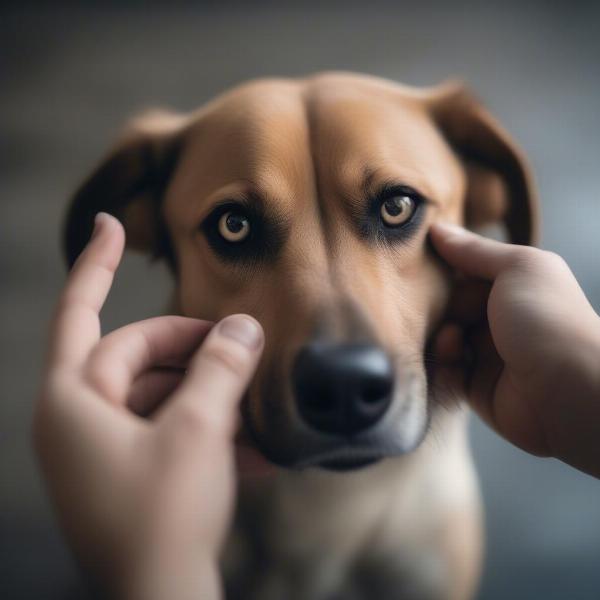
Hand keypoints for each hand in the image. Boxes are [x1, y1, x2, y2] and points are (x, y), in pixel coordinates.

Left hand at [33, 213, 263, 599]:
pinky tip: (253, 449)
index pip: (81, 313)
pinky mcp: (126, 476)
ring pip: (161, 397)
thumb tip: (243, 326)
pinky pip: (168, 433)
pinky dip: (206, 432)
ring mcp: (101, 451)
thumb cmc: (165, 516)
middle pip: (140, 358)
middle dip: (196, 352)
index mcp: (72, 402)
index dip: (97, 264)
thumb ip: (221, 368)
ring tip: (256, 407)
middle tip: (245, 349)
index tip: (111, 222)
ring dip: (211, 397)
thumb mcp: (199, 429)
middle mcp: (76, 421)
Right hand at [430, 223, 599, 478]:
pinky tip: (451, 357)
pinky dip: (443, 363)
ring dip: (441, 335)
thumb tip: (438, 227)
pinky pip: (447, 371)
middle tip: (433, 306)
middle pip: (452, 307)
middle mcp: (502, 320)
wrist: (567, 389)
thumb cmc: (547, 319)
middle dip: (439, 306)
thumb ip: (474, 250)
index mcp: (515, 289)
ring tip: (452, 339)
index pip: (468, 274)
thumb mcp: (516, 268)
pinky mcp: (477, 388)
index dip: (446, 269)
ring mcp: (490, 355)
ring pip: (445, 338)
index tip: (420, 264)